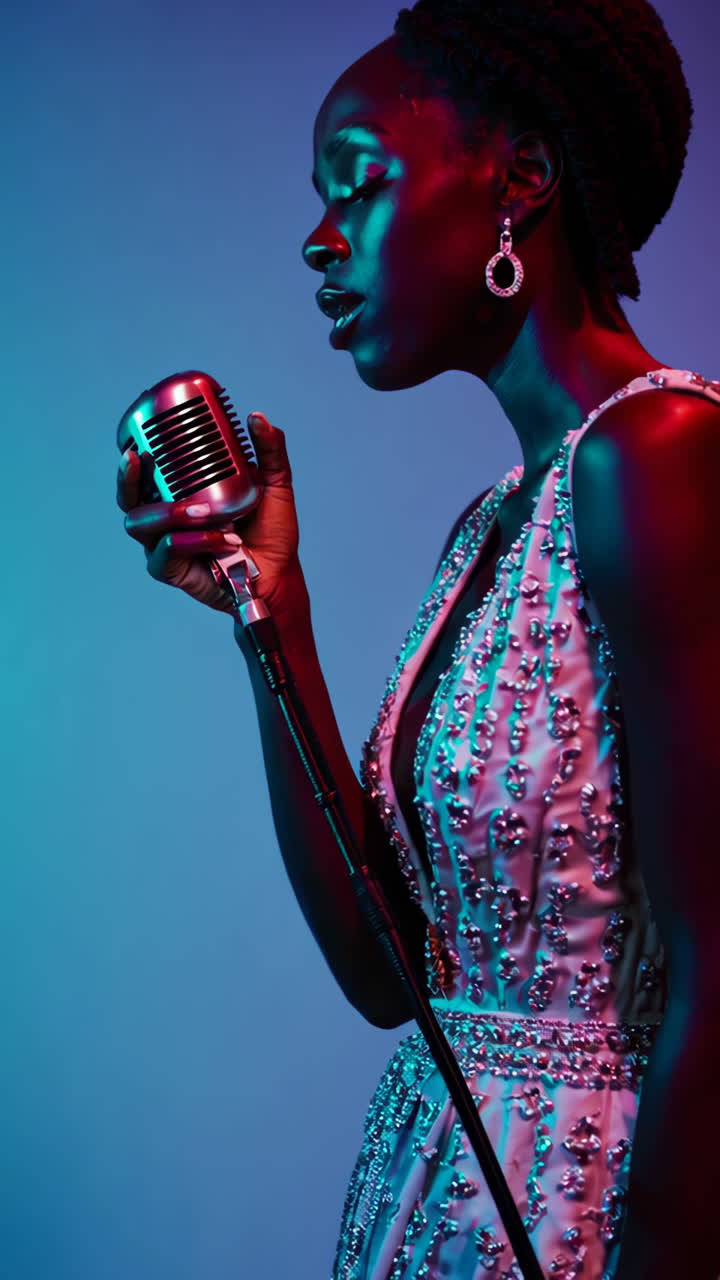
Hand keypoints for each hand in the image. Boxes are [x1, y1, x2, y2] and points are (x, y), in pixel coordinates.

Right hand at [116, 412, 302, 615]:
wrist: (280, 574)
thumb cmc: (271, 533)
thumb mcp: (274, 485)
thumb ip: (270, 451)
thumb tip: (257, 417)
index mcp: (181, 494)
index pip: (145, 473)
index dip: (131, 457)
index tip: (135, 440)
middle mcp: (166, 518)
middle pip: (127, 497)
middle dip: (127, 478)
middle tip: (139, 459)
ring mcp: (164, 544)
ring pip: (140, 523)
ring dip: (169, 512)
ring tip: (203, 511)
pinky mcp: (170, 570)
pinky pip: (167, 549)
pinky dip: (194, 540)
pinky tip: (221, 540)